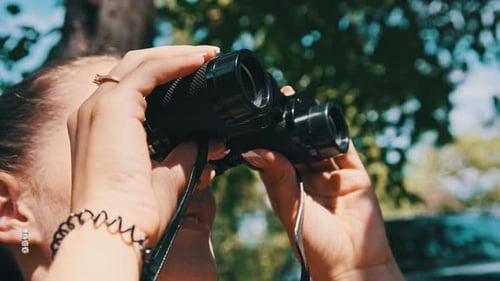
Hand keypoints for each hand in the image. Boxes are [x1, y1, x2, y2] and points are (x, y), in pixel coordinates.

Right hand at [67, 45, 222, 245]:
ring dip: (175, 54)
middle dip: (170, 57)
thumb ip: (187, 153)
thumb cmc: (137, 212)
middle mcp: (92, 111)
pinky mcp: (113, 105)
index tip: (195, 74)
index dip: (163, 76)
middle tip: (204, 57)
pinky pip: (149, 70)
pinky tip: (200, 60)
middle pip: (132, 66)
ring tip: (206, 54)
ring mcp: (99, 106)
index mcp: (101, 128)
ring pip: (139, 61)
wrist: (117, 228)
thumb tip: (211, 142)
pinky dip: (176, 62)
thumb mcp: (169, 175)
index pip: (130, 87)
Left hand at [242, 88, 402, 280]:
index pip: (277, 154)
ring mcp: (333, 175)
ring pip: (320, 142)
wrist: (351, 263)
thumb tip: (254, 149)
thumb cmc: (313, 244)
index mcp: (288, 186)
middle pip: (298, 144)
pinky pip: (345, 148)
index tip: (258, 116)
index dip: (269, 135)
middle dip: (289, 123)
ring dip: (311, 122)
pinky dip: (336, 131)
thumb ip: (277, 176)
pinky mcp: (354, 175)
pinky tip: (326, 114)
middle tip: (280, 99)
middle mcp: (309, 178)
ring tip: (299, 101)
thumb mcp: (289, 206)